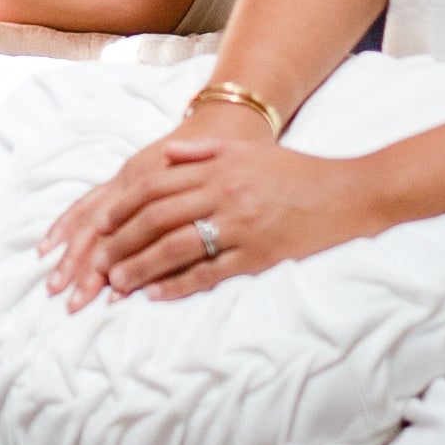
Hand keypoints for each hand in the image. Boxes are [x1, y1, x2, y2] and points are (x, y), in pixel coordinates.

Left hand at [45, 104, 392, 308]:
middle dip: (121, 241)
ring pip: (177, 247)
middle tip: (95, 263)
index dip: (121, 208)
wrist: (349, 193)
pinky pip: (211, 272)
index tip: (98, 226)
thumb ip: (203, 151)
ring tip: (116, 283)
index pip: (153, 188)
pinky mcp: (259, 254)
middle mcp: (224, 194)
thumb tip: (165, 155)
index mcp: (217, 167)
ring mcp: (242, 225)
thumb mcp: (247, 151)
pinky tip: (156, 294)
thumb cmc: (294, 171)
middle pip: (157, 218)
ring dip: (141, 266)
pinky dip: (179, 283)